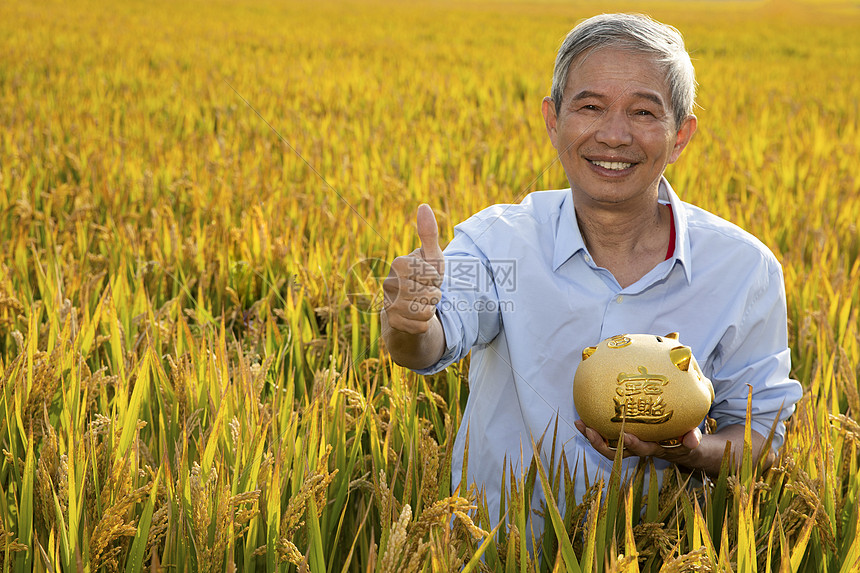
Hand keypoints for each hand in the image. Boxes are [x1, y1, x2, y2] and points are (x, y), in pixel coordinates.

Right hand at [382, 204, 444, 334]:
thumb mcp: (431, 258)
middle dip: (435, 296)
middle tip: (424, 293)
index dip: (436, 280)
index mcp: (398, 263)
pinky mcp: (391, 322)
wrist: (410, 309)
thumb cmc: (423, 280)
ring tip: (420, 304)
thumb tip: (424, 205)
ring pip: (426, 310)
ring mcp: (388, 303)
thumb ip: (428, 233)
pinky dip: (424, 324)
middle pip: (430, 294)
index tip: (428, 280)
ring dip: (430, 309)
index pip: (433, 276)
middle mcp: (388, 282)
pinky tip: (415, 317)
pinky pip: (421, 325)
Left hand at [574, 419, 701, 464]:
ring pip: (607, 446)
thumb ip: (692, 438)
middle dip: (602, 444)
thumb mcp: (692, 438)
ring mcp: (630, 445)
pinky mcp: (624, 438)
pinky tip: (583, 415)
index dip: (634, 444)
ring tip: (580, 423)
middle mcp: (639, 449)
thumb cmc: (685, 437)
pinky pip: (606, 436)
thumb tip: (692, 439)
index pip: (643, 449)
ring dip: (592, 436)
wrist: (681, 445)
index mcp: (655, 448)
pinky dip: (593, 428)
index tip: (625, 435)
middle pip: (617, 453)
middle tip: (589, 430)